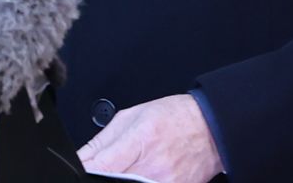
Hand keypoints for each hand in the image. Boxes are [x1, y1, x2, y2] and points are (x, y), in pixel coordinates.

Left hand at [76, 93, 222, 182]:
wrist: (211, 129)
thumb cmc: (174, 118)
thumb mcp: (132, 116)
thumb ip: (102, 141)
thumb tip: (81, 160)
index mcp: (141, 139)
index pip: (101, 167)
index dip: (86, 170)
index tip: (83, 169)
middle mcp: (153, 165)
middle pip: (111, 182)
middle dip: (102, 177)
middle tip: (108, 167)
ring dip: (120, 180)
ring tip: (128, 169)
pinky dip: (138, 182)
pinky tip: (140, 175)